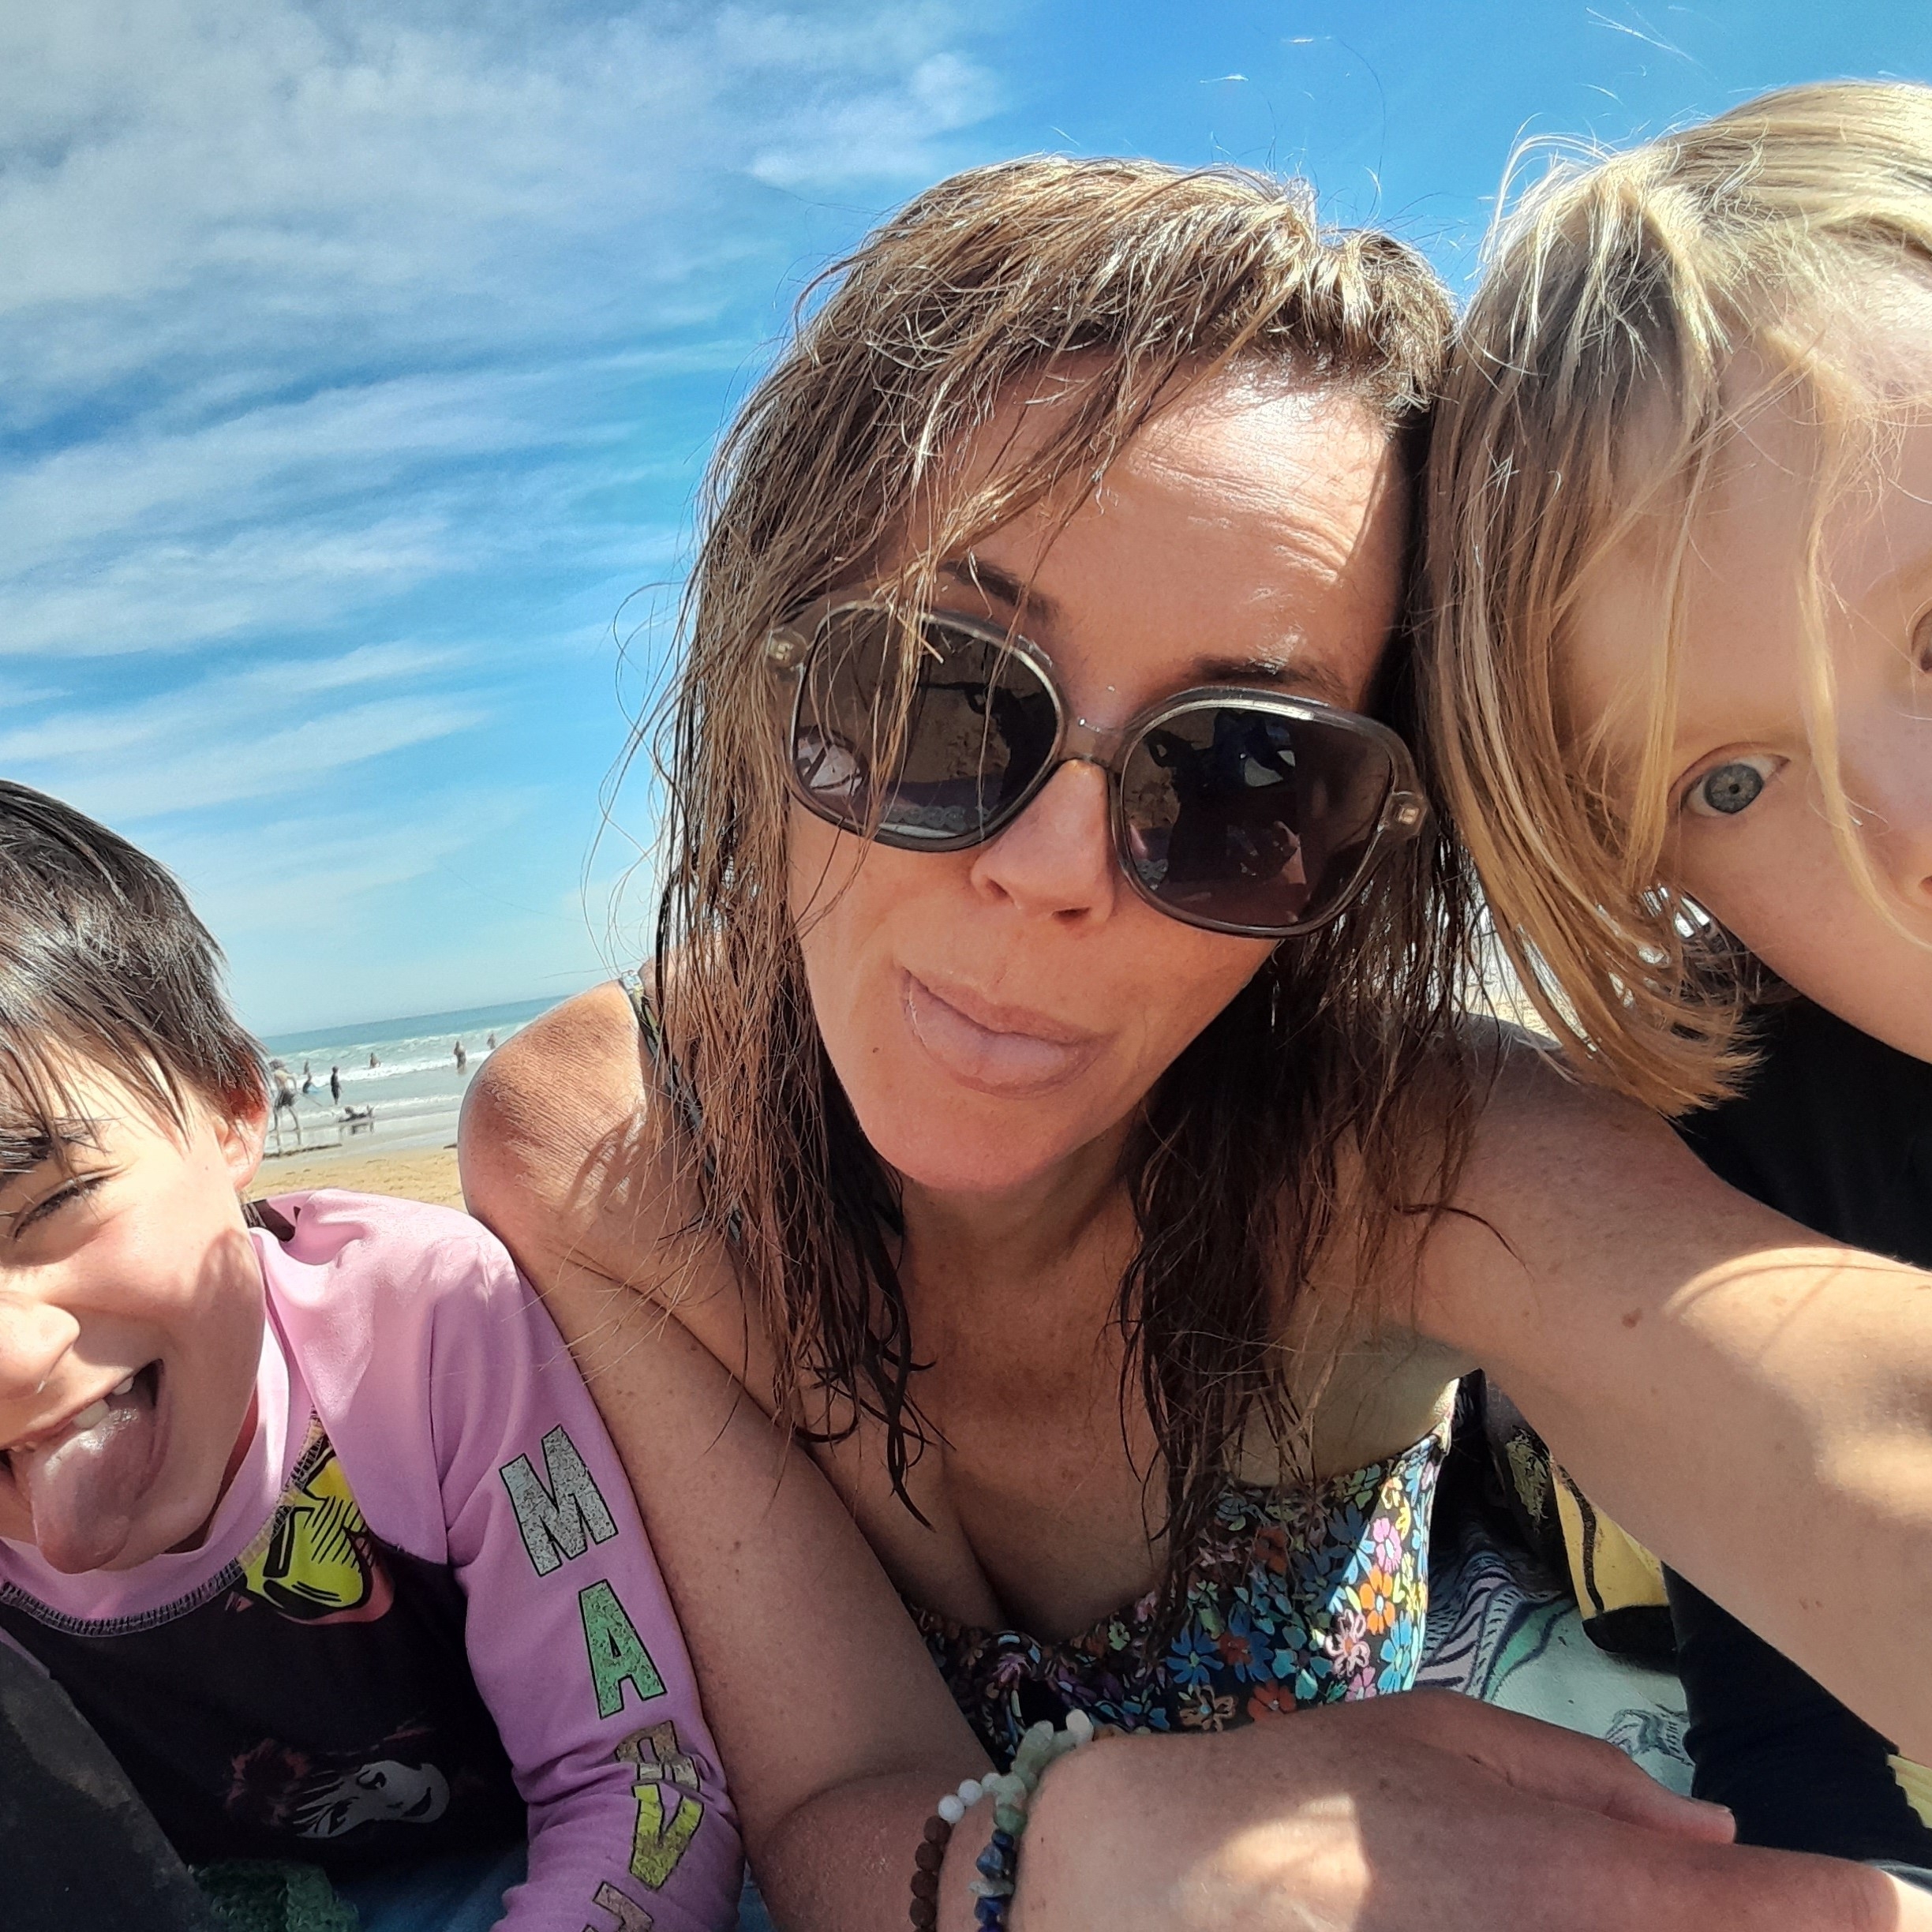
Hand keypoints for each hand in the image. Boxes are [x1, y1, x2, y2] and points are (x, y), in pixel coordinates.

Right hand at [1013, 1691, 1930, 1930]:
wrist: (1154, 1895)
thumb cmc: (1302, 1801)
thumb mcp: (1440, 1736)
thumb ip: (1590, 1778)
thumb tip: (1719, 1835)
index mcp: (1598, 1888)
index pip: (1806, 1916)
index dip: (1847, 1909)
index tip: (1869, 1901)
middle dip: (1744, 1924)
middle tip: (1692, 1892)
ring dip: (1663, 1928)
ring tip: (1524, 1893)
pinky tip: (1489, 1911)